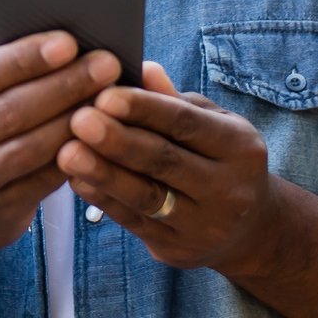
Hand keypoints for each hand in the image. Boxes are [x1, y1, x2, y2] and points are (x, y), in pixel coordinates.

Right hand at [0, 30, 119, 263]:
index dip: (26, 58)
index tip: (68, 41)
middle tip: (106, 64)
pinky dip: (73, 155)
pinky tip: (99, 136)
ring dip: (74, 120)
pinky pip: (42, 180)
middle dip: (63, 84)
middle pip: (10, 110)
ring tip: (109, 98)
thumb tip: (30, 19)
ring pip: (29, 147)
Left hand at [57, 61, 279, 276]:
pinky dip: (102, 199)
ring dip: (103, 173)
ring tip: (67, 152)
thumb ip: (174, 101)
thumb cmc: (218, 157)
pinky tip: (76, 179)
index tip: (104, 94)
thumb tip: (141, 68)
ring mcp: (205, 225)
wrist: (250, 229)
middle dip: (118, 140)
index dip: (144, 109)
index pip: (186, 123)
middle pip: (165, 161)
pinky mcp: (178, 249)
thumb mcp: (212, 124)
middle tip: (78, 120)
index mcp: (240, 147)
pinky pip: (134, 221)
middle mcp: (229, 189)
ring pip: (146, 196)